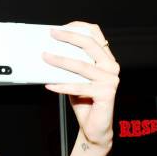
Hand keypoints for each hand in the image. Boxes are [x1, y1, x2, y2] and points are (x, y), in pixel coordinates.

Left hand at [43, 22, 119, 148]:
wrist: (94, 127)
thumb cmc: (84, 101)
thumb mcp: (74, 78)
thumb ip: (69, 65)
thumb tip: (49, 51)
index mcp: (106, 59)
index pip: (95, 36)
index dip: (78, 29)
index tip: (60, 28)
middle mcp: (111, 67)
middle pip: (90, 46)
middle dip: (69, 37)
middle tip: (52, 34)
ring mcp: (110, 80)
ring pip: (81, 66)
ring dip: (60, 61)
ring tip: (45, 57)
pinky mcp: (106, 93)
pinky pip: (79, 87)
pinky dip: (62, 86)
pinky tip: (49, 85)